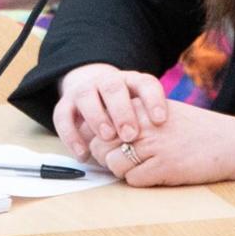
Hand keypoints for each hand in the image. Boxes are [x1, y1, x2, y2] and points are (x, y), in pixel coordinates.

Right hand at [51, 62, 169, 162]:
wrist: (92, 90)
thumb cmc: (127, 111)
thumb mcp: (141, 110)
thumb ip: (149, 122)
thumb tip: (171, 145)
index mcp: (131, 81)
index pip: (145, 83)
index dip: (153, 100)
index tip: (160, 121)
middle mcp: (107, 82)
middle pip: (113, 88)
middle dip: (122, 111)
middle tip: (130, 134)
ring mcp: (84, 90)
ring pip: (87, 97)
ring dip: (97, 117)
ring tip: (107, 138)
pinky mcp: (65, 104)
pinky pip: (63, 116)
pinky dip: (71, 135)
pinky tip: (83, 154)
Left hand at [105, 101, 234, 188]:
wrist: (230, 142)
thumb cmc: (195, 129)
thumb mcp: (162, 111)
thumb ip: (135, 116)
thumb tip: (102, 133)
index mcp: (141, 105)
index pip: (100, 123)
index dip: (102, 139)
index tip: (112, 145)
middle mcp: (142, 122)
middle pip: (101, 145)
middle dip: (108, 157)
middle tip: (127, 160)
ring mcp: (152, 144)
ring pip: (113, 164)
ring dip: (124, 171)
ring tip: (145, 166)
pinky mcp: (162, 167)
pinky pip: (132, 180)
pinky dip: (141, 181)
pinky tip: (158, 173)